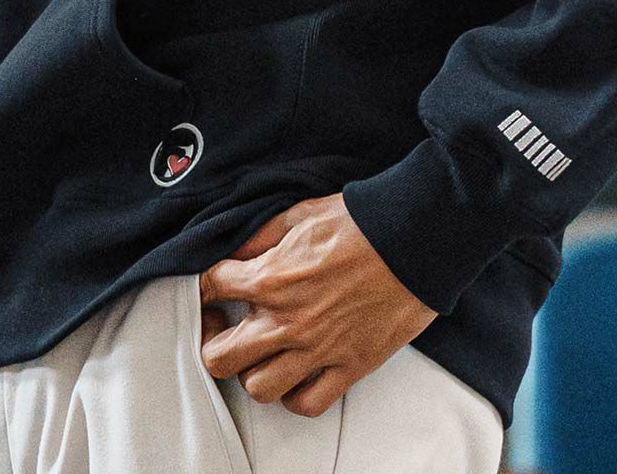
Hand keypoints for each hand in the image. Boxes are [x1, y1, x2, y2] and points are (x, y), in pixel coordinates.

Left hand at [197, 192, 438, 417]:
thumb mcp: (299, 213)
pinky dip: (295, 396)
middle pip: (219, 356)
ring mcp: (317, 349)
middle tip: (224, 326)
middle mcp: (287, 321)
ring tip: (261, 352)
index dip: (203, 285)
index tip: (212, 286)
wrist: (413, 240)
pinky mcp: (349, 367)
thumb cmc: (360, 222)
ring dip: (252, 371)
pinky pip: (307, 403)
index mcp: (271, 278)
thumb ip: (260, 235)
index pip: (211, 287)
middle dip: (212, 339)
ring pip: (258, 388)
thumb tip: (235, 251)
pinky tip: (296, 374)